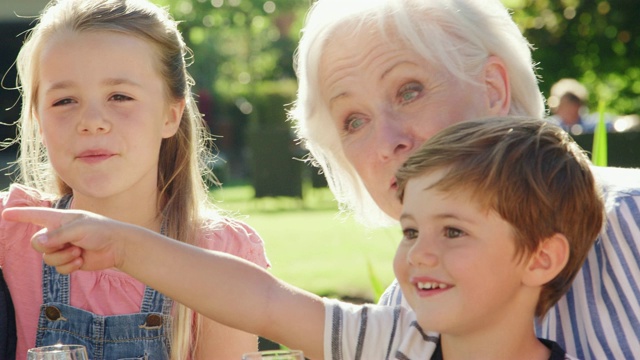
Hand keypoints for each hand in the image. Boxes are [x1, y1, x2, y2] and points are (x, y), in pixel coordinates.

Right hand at [1, 207, 122, 273]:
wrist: (118, 247)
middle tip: (70, 244)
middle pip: (36, 243)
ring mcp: (63, 248)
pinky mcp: (70, 261)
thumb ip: (57, 235)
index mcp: (59, 219)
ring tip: (79, 252)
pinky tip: (81, 261)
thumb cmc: (101, 231)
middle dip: (50, 247)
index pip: (35, 215)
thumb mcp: (79, 228)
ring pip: (47, 258)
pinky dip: (68, 266)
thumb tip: (38, 243)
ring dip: (63, 257)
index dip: (20, 214)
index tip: (5, 214)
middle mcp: (58, 233)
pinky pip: (58, 268)